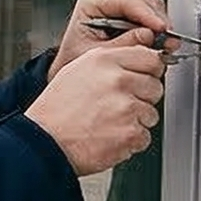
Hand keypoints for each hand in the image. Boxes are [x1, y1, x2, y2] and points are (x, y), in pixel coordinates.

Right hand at [27, 40, 167, 174]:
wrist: (44, 141)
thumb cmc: (56, 110)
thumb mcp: (77, 70)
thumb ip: (110, 63)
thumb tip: (137, 62)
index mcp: (104, 60)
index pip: (151, 58)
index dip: (149, 71)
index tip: (144, 78)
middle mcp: (117, 80)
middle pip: (156, 86)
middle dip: (142, 98)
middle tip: (118, 106)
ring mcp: (126, 107)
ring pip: (151, 113)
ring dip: (136, 121)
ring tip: (109, 122)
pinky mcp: (130, 133)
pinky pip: (144, 136)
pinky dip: (130, 141)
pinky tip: (109, 136)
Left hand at [52, 0, 171, 75]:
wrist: (75, 67)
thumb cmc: (78, 59)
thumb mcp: (98, 54)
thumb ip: (123, 44)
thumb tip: (148, 35)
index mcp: (93, 1)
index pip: (128, 0)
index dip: (148, 14)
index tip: (161, 28)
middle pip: (144, 0)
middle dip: (158, 20)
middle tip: (168, 41)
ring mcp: (122, 6)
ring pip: (153, 7)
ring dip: (162, 26)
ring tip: (166, 44)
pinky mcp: (134, 15)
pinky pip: (154, 17)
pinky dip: (161, 31)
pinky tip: (162, 43)